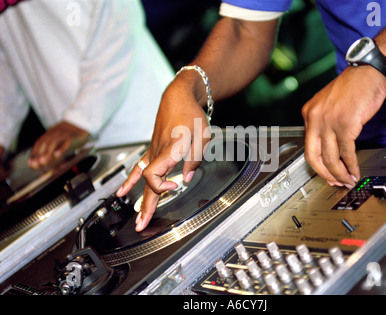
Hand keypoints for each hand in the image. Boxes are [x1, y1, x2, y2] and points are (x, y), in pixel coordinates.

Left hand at [27, 121, 88, 169]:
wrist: (82, 122)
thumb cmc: (70, 135)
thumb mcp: (60, 141)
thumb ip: (52, 149)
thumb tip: (42, 162)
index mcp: (50, 133)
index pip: (39, 143)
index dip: (34, 153)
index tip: (31, 163)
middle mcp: (55, 133)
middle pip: (45, 143)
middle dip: (39, 154)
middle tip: (36, 164)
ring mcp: (64, 134)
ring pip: (53, 143)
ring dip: (47, 152)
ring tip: (43, 162)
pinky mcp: (73, 136)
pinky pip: (66, 142)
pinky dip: (61, 149)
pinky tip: (57, 155)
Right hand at [116, 86, 210, 231]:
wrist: (178, 97)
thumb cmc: (192, 114)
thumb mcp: (203, 136)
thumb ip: (194, 160)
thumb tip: (186, 180)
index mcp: (170, 150)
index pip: (153, 175)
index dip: (159, 185)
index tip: (173, 186)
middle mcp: (158, 153)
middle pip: (147, 184)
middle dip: (146, 207)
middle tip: (141, 226)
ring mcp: (153, 152)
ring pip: (143, 180)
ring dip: (141, 200)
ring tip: (137, 219)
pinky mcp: (152, 150)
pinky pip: (139, 168)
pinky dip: (130, 181)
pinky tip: (121, 192)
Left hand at [301, 66, 385, 187]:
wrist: (368, 71)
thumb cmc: (353, 86)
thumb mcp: (329, 103)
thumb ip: (324, 123)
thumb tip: (329, 147)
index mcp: (309, 113)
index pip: (308, 146)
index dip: (317, 165)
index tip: (326, 173)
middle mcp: (315, 118)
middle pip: (313, 156)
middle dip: (324, 174)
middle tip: (334, 183)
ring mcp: (329, 122)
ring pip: (330, 158)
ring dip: (340, 174)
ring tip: (348, 180)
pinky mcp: (346, 124)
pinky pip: (346, 152)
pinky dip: (351, 165)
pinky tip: (355, 171)